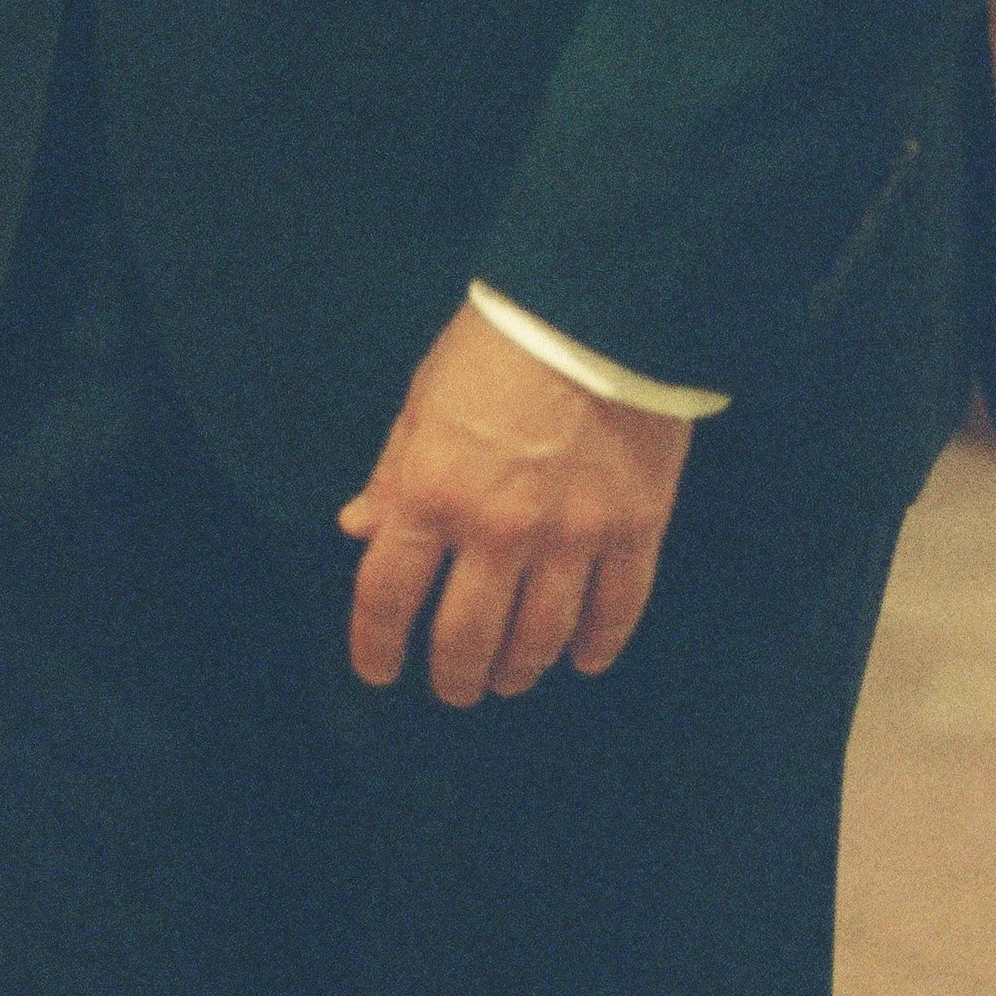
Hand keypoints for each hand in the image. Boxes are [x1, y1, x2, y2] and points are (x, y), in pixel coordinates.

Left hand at [338, 302, 692, 704]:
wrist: (601, 306)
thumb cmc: (499, 345)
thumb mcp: (423, 401)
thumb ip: (393, 474)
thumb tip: (359, 530)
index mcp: (431, 494)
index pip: (386, 595)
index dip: (376, 645)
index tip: (378, 671)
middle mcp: (497, 530)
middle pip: (466, 636)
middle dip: (455, 676)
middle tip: (455, 689)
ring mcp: (571, 535)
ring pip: (541, 636)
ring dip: (520, 669)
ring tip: (510, 679)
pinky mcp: (635, 528)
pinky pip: (618, 608)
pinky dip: (599, 644)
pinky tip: (584, 659)